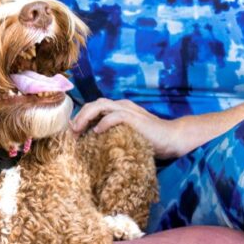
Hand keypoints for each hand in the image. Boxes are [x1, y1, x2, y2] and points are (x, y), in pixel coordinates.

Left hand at [69, 97, 187, 159]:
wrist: (171, 138)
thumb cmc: (148, 139)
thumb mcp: (124, 135)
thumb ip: (110, 133)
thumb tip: (89, 140)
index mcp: (118, 109)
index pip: (94, 108)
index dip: (80, 117)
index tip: (71, 132)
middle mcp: (121, 106)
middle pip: (94, 104)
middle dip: (79, 116)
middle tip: (71, 132)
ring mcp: (128, 110)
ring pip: (101, 105)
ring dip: (86, 116)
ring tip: (78, 129)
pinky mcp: (135, 118)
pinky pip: (116, 116)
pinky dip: (104, 122)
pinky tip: (97, 131)